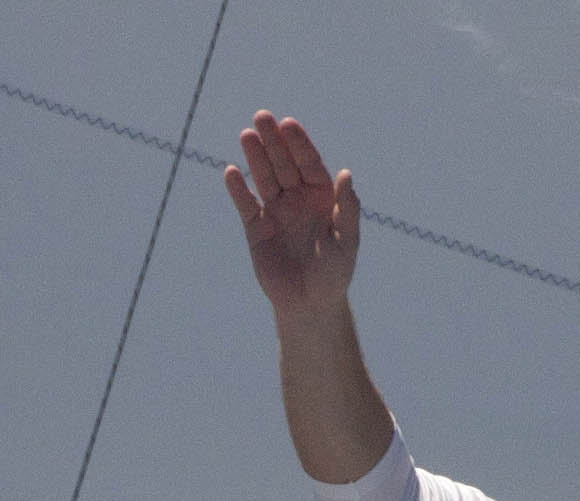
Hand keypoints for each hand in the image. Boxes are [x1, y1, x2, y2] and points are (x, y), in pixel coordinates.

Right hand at [223, 111, 361, 316]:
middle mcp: (297, 199)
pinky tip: (231, 172)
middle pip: (284, 163)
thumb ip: (347, 208)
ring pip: (264, 178)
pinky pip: (246, 206)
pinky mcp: (256, 231)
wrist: (310, 305)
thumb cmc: (335, 272)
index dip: (299, 143)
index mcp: (321, 197)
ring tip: (246, 135)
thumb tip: (345, 173)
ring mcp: (275, 212)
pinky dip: (238, 190)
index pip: (309, 163)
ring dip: (255, 156)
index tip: (288, 124)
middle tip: (261, 117)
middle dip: (273, 141)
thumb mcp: (347, 240)